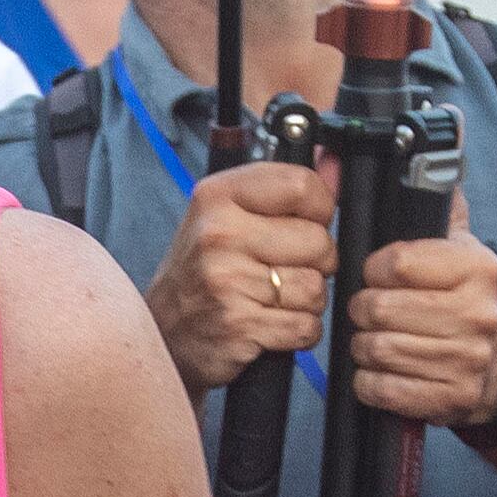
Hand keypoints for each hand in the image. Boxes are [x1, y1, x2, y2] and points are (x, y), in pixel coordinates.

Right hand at [143, 161, 333, 389]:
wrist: (161, 332)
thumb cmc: (201, 272)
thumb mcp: (229, 217)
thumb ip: (284, 190)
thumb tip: (335, 165)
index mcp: (217, 197)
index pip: (302, 186)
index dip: (317, 210)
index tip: (301, 224)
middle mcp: (218, 235)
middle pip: (318, 242)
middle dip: (314, 264)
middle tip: (279, 270)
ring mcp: (227, 281)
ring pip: (316, 288)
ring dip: (304, 302)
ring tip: (269, 300)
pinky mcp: (239, 325)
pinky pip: (305, 326)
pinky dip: (296, 332)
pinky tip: (269, 325)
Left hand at [346, 192, 496, 426]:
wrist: (495, 368)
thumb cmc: (457, 300)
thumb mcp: (455, 246)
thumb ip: (436, 200)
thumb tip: (446, 134)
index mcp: (478, 267)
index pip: (394, 262)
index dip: (374, 270)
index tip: (381, 276)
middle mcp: (478, 312)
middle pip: (377, 308)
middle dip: (363, 312)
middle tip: (375, 313)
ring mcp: (466, 358)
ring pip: (374, 349)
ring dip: (364, 348)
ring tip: (381, 340)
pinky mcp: (450, 397)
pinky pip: (380, 388)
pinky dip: (371, 382)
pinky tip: (386, 371)